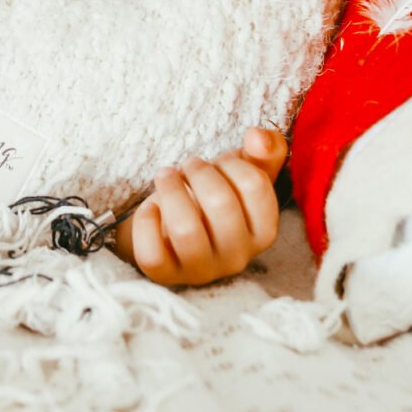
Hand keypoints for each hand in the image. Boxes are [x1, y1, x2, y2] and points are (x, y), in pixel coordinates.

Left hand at [115, 127, 284, 286]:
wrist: (175, 232)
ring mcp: (201, 270)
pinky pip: (152, 253)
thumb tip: (258, 136)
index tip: (218, 163)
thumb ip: (265, 151)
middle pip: (221, 204)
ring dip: (170, 189)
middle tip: (187, 166)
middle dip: (198, 172)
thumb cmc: (213, 199)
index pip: (256, 186)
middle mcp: (237, 257)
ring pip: (185, 229)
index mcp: (263, 232)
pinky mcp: (165, 275)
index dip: (232, 163)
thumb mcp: (243, 174)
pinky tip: (150, 207)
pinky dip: (146, 221)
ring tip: (165, 176)